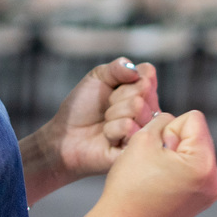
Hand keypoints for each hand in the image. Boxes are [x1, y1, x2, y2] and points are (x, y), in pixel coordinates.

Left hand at [48, 57, 160, 179]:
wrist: (66, 134)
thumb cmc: (83, 106)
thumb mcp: (97, 78)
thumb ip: (117, 67)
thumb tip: (135, 71)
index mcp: (144, 92)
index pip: (147, 74)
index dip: (126, 79)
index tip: (112, 89)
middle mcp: (150, 111)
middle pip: (144, 90)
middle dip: (117, 97)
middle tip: (106, 108)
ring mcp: (145, 130)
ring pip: (138, 107)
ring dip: (113, 113)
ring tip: (106, 122)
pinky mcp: (138, 148)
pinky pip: (129, 127)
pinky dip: (111, 129)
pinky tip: (108, 137)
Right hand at [81, 110, 216, 216]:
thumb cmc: (129, 189)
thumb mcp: (142, 138)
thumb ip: (162, 120)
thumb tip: (173, 121)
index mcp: (203, 165)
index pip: (193, 119)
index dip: (169, 128)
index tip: (157, 150)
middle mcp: (214, 180)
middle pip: (197, 134)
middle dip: (174, 141)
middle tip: (154, 163)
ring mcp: (209, 192)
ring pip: (193, 150)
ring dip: (175, 154)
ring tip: (156, 173)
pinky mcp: (201, 199)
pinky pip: (192, 168)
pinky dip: (177, 168)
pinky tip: (160, 181)